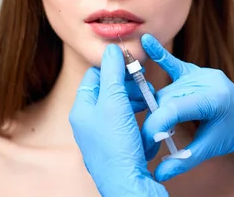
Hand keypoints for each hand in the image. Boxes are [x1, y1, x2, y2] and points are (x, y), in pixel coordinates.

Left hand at [69, 44, 167, 196]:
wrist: (129, 186)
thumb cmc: (118, 147)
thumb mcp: (114, 102)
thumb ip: (112, 73)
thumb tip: (112, 49)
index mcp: (82, 110)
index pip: (95, 75)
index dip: (115, 68)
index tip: (135, 66)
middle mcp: (90, 123)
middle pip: (110, 91)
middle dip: (130, 87)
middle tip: (146, 86)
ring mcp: (104, 136)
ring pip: (123, 108)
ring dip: (139, 103)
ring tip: (151, 105)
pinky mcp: (119, 148)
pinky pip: (131, 126)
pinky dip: (141, 123)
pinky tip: (150, 127)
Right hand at [140, 34, 233, 181]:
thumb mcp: (213, 148)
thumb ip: (185, 159)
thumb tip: (160, 173)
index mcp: (214, 98)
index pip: (174, 109)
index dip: (155, 126)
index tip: (146, 142)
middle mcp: (208, 81)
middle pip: (168, 100)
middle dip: (156, 121)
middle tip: (149, 142)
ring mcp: (203, 74)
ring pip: (167, 90)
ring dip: (157, 108)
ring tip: (154, 128)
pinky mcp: (198, 71)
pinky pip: (175, 64)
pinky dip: (161, 57)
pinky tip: (147, 42)